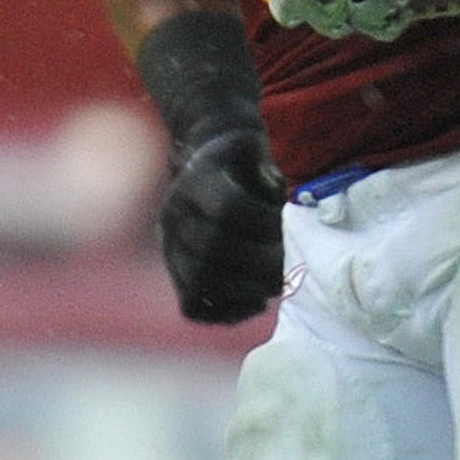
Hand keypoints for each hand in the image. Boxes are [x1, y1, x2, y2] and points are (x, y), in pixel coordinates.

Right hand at [161, 125, 286, 322]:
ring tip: (275, 285)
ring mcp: (170, 249)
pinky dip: (226, 311)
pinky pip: (193, 306)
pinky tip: (256, 301)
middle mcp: (174, 216)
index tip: (287, 226)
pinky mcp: (175, 276)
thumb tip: (269, 188)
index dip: (263, 221)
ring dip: (246, 290)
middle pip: (213, 249)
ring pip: (199, 282)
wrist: (206, 173)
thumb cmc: (240, 165)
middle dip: (260, 262)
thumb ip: (262, 164)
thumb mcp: (250, 147)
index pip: (228, 207)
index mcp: (195, 181)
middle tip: (289, 265)